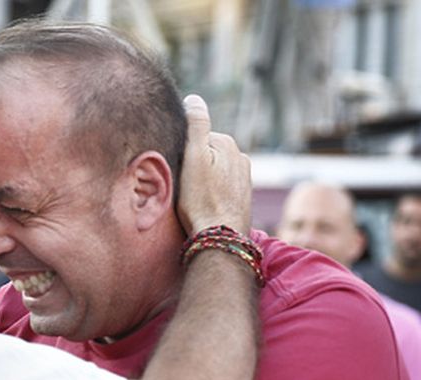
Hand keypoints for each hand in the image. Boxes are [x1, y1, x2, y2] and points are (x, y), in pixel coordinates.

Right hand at [177, 94, 251, 235]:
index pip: (196, 138)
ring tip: (192, 199)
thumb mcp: (193, 158)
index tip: (177, 169)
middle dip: (193, 166)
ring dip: (201, 181)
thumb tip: (194, 98)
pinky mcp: (242, 197)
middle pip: (205, 154)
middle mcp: (240, 157)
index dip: (182, 153)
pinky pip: (219, 188)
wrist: (220, 238)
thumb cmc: (202, 200)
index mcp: (227, 143)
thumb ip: (195, 126)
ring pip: (213, 172)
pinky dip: (210, 194)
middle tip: (182, 187)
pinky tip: (203, 206)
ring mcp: (244, 178)